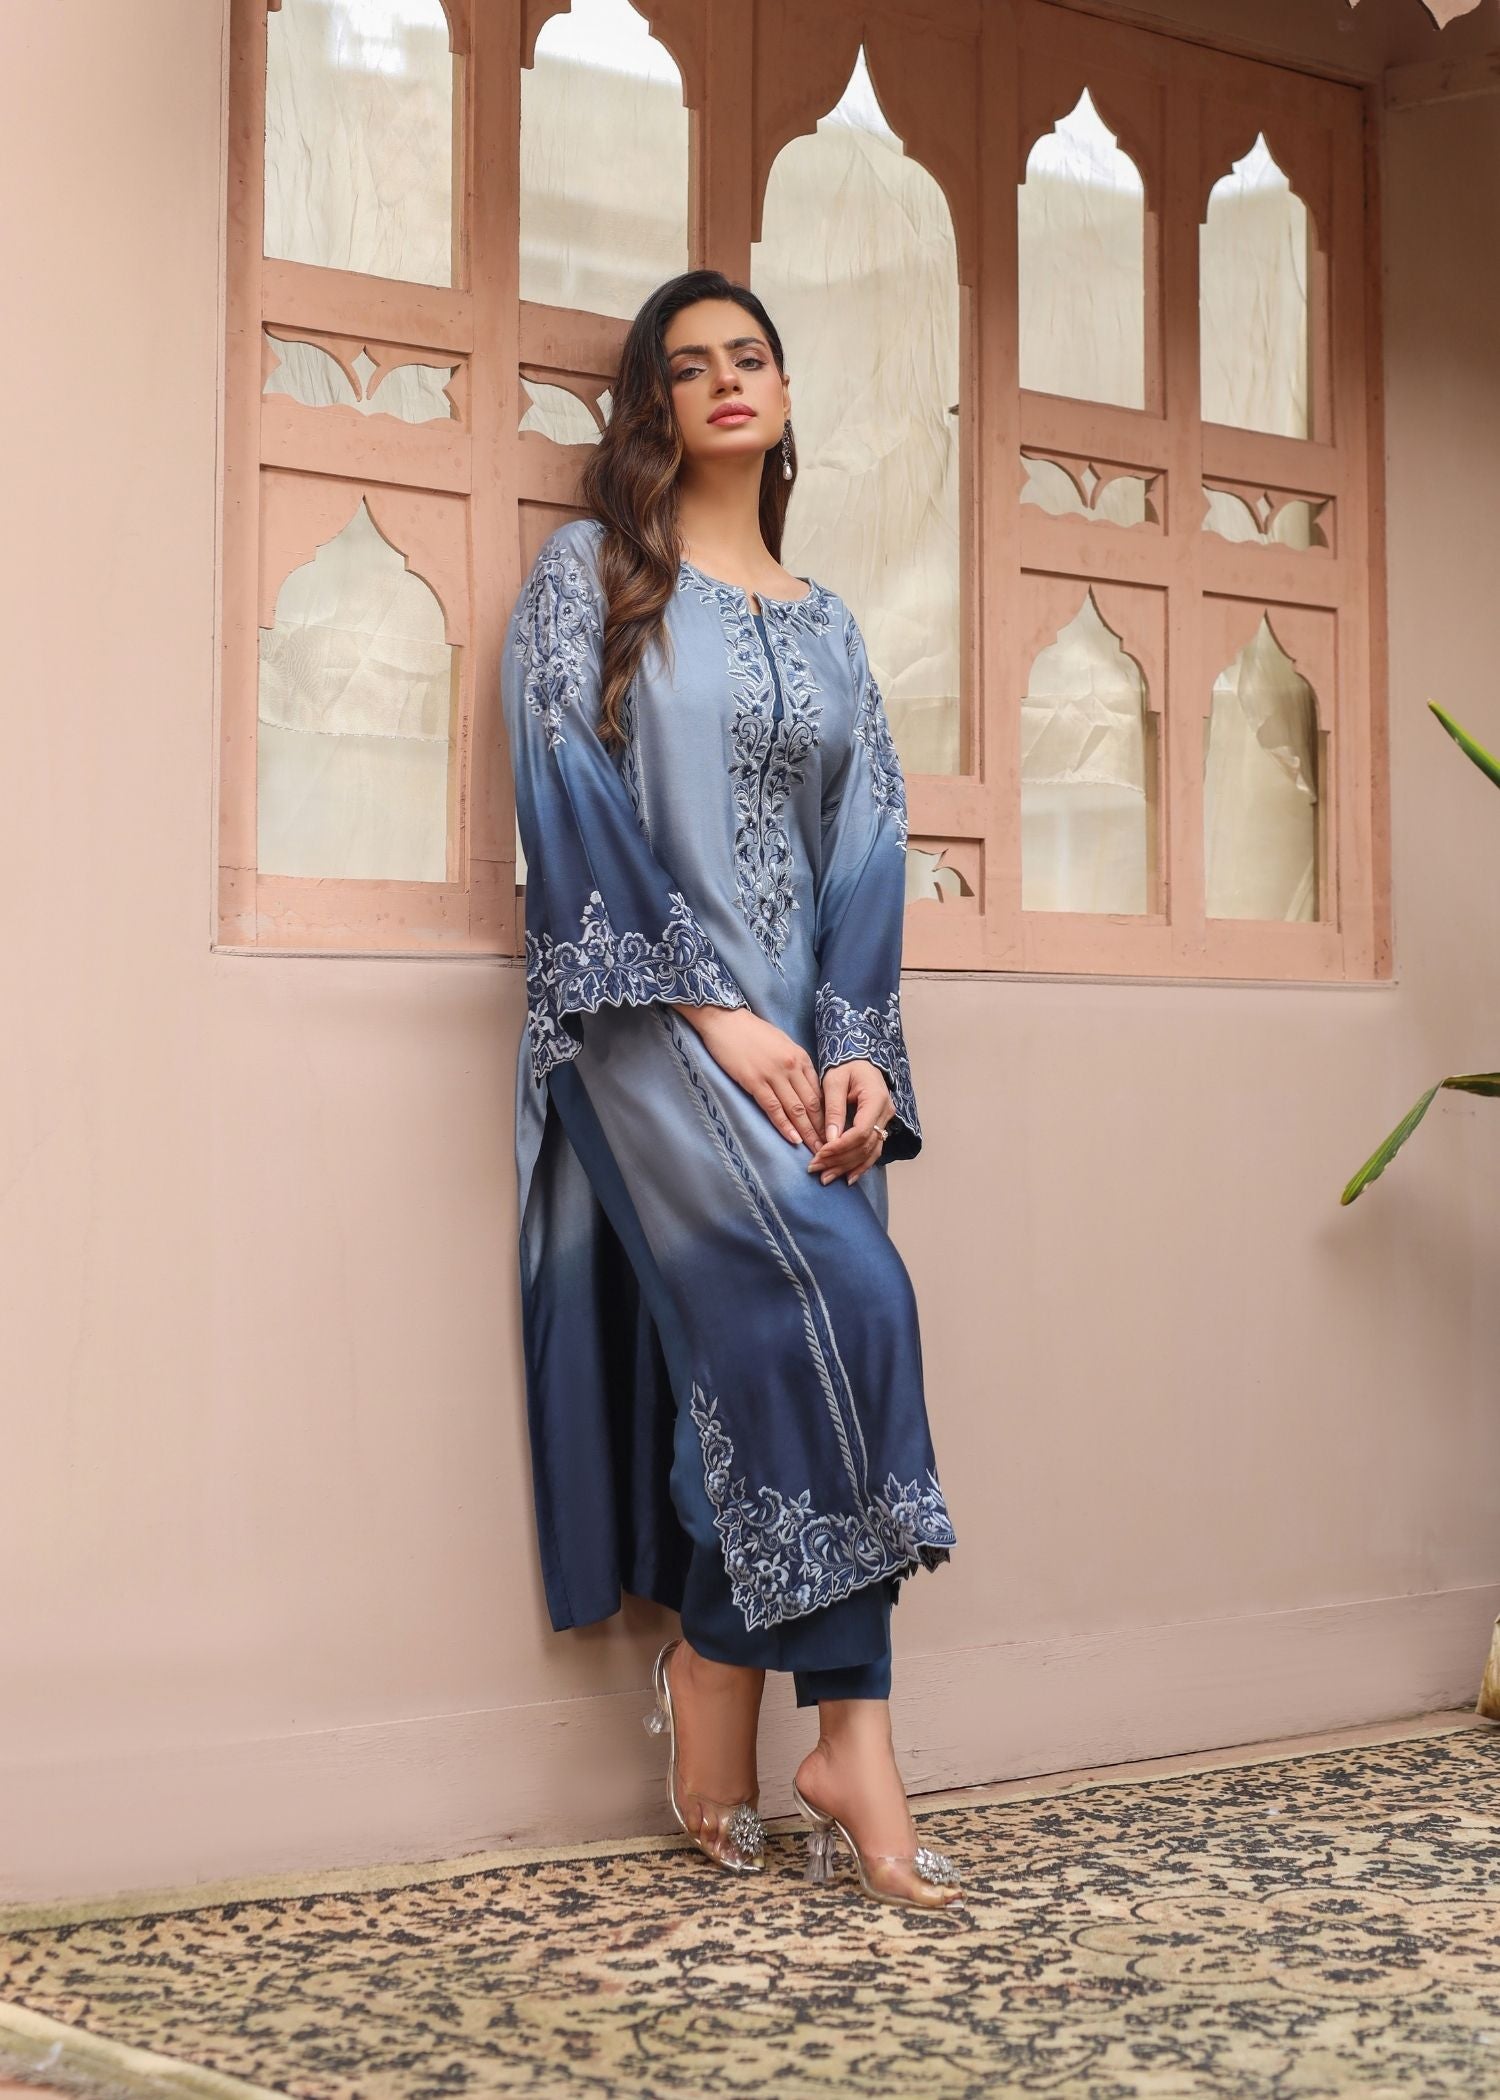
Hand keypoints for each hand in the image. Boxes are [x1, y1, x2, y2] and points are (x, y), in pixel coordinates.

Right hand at [674, 1004, 824, 1150]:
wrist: (725, 1020)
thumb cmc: (751, 1031)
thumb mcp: (781, 1043)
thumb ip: (794, 1064)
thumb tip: (804, 1086)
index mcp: (800, 1057)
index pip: (819, 1092)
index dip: (827, 1115)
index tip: (832, 1131)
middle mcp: (791, 1066)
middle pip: (811, 1104)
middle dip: (821, 1128)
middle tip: (830, 1148)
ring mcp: (773, 1074)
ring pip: (795, 1109)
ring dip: (806, 1132)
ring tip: (815, 1150)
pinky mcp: (754, 1081)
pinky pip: (773, 1107)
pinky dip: (784, 1125)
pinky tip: (793, 1139)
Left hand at [806, 1059, 892, 1186]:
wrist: (860, 1063)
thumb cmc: (846, 1067)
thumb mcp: (834, 1081)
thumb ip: (833, 1109)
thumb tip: (830, 1139)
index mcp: (876, 1099)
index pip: (861, 1131)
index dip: (841, 1146)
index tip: (820, 1153)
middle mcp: (885, 1113)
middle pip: (865, 1146)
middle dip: (839, 1160)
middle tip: (815, 1168)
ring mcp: (885, 1122)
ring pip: (869, 1153)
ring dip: (847, 1167)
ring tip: (826, 1178)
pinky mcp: (880, 1128)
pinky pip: (873, 1152)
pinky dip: (860, 1166)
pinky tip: (847, 1178)